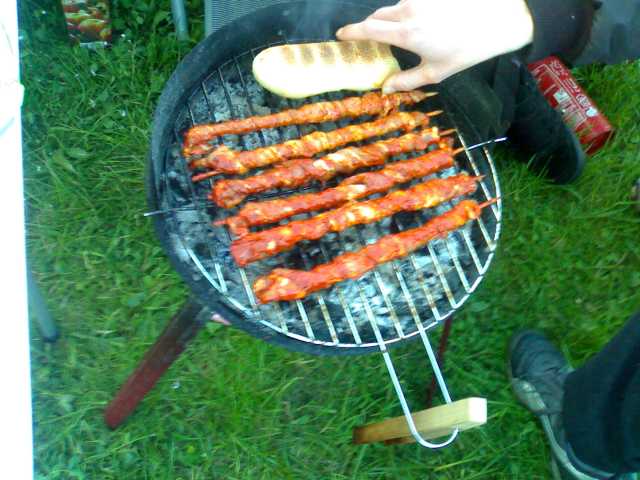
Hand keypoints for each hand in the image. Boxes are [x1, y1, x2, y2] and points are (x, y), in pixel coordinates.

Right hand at [337, 0, 533, 91]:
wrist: (498, 20)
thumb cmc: (466, 50)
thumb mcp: (436, 72)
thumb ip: (407, 81)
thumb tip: (386, 89)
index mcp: (405, 34)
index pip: (368, 30)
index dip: (351, 32)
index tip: (341, 35)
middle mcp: (408, 12)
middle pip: (377, 16)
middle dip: (369, 27)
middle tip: (369, 39)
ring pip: (394, 8)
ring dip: (390, 19)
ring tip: (401, 33)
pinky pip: (410, 2)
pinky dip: (408, 12)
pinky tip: (422, 22)